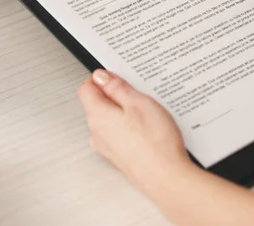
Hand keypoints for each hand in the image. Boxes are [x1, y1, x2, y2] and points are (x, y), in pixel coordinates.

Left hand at [78, 70, 188, 188]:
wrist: (167, 178)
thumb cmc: (155, 142)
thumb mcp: (138, 102)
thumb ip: (116, 87)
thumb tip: (102, 76)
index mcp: (97, 116)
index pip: (86, 89)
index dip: (100, 78)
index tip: (116, 75)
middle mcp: (97, 134)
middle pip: (97, 104)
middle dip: (115, 94)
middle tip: (136, 92)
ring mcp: (107, 147)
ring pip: (109, 119)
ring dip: (124, 111)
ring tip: (146, 111)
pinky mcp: (119, 156)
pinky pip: (119, 133)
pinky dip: (130, 126)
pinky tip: (148, 127)